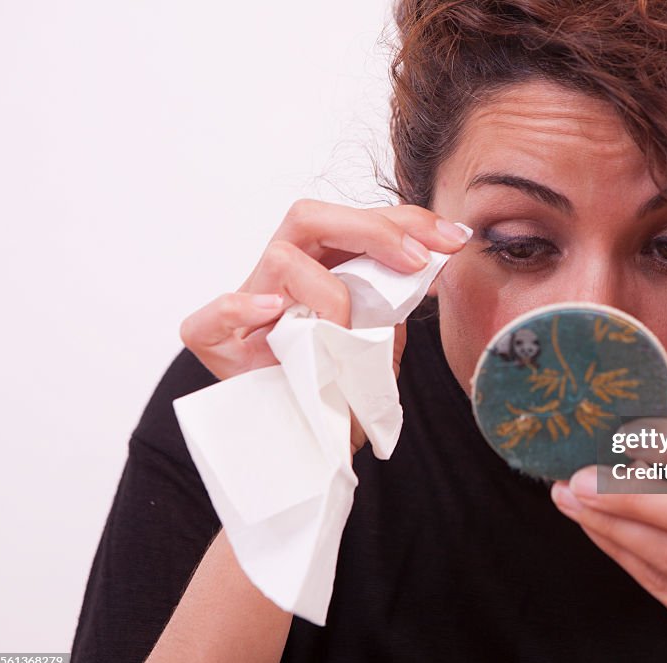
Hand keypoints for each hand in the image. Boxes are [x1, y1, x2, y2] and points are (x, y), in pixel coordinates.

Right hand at [179, 199, 468, 453]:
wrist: (300, 441)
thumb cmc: (334, 384)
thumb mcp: (377, 339)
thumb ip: (393, 302)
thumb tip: (429, 266)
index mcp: (319, 265)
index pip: (356, 223)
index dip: (407, 221)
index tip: (452, 238)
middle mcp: (281, 274)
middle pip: (311, 216)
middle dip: (373, 229)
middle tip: (418, 260)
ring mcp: (247, 303)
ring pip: (279, 256)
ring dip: (329, 291)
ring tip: (348, 330)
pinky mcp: (214, 340)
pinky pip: (216, 312)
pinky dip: (244, 307)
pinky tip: (273, 314)